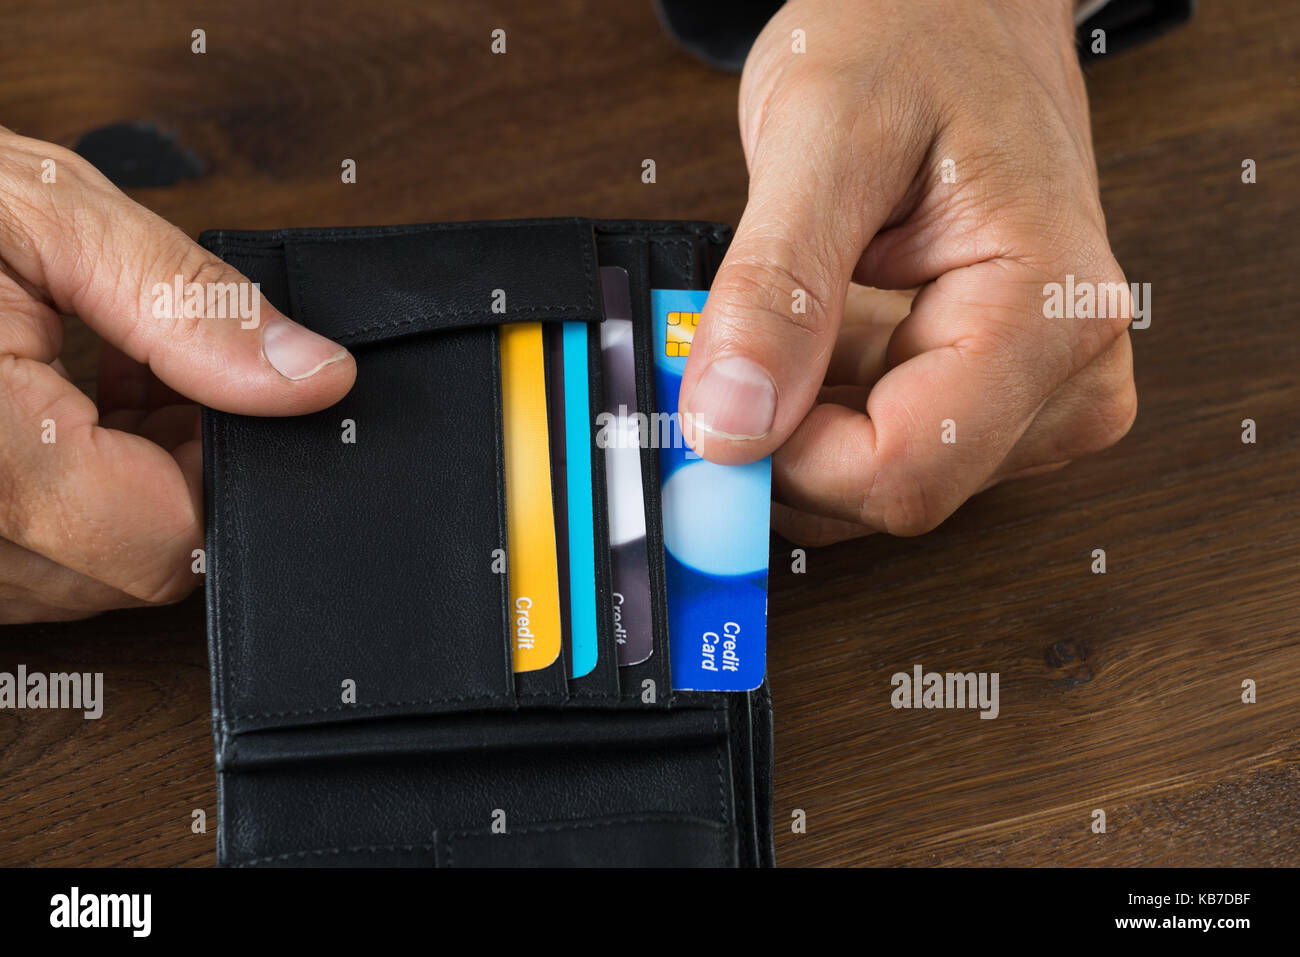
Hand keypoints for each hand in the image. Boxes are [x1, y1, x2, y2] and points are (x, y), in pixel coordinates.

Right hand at [0, 127, 354, 622]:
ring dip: (120, 488)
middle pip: (135, 565)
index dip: (224, 469)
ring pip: (86, 573)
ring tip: (88, 379)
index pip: (171, 540)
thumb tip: (309, 378)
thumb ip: (189, 309)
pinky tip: (53, 414)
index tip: (228, 400)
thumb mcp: (46, 217)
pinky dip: (67, 499)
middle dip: (175, 471)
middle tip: (155, 373)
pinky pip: (31, 563)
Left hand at [679, 0, 1136, 544]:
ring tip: (788, 319)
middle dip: (790, 441)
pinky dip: (826, 411)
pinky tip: (816, 337)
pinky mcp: (1008, 394)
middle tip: (731, 351)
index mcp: (1050, 311)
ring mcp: (1044, 390)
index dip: (787, 458)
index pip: (905, 472)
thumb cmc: (915, 36)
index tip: (715, 405)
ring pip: (885, 481)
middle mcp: (1072, 371)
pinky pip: (891, 449)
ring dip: (806, 423)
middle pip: (896, 490)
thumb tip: (727, 425)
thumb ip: (775, 289)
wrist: (961, 8)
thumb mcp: (821, 138)